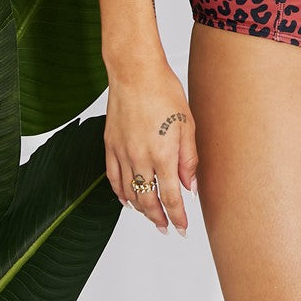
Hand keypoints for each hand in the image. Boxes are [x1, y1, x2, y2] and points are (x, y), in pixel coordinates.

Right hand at [104, 57, 198, 236]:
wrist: (134, 72)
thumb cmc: (164, 91)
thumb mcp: (187, 123)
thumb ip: (189, 159)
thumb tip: (191, 187)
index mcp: (162, 154)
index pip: (171, 197)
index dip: (177, 217)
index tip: (182, 229)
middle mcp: (140, 158)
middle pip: (148, 201)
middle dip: (158, 218)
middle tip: (166, 228)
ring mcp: (122, 153)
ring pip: (129, 193)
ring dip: (141, 209)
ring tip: (151, 215)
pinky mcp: (110, 145)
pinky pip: (113, 178)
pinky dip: (119, 193)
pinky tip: (126, 199)